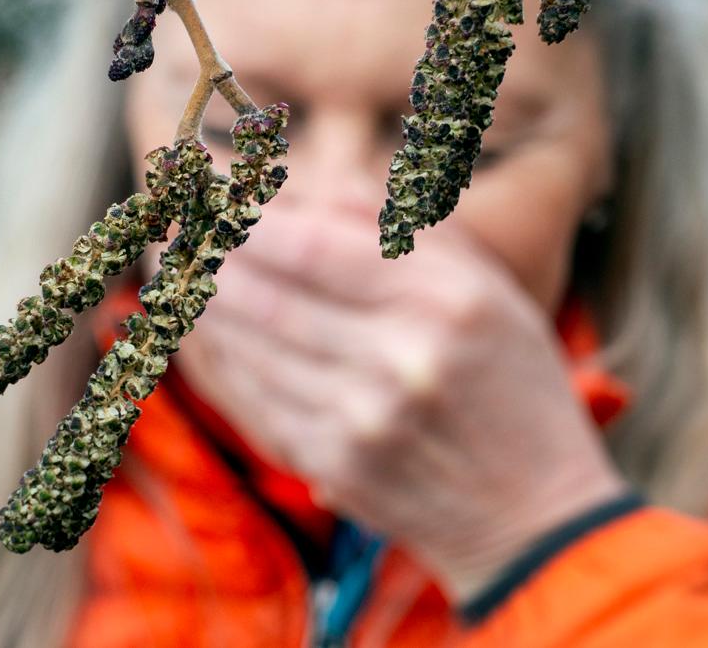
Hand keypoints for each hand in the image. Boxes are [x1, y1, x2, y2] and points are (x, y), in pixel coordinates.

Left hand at [178, 202, 626, 602]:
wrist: (537, 516)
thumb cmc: (516, 388)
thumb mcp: (493, 292)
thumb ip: (411, 233)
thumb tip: (322, 191)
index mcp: (446, 300)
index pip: (313, 248)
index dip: (247, 223)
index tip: (213, 203)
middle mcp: (401, 358)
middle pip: (269, 296)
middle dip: (207, 258)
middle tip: (171, 231)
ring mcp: (363, 420)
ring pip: (251, 350)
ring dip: (201, 307)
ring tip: (172, 274)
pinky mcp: (336, 469)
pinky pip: (256, 404)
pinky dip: (222, 365)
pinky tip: (205, 336)